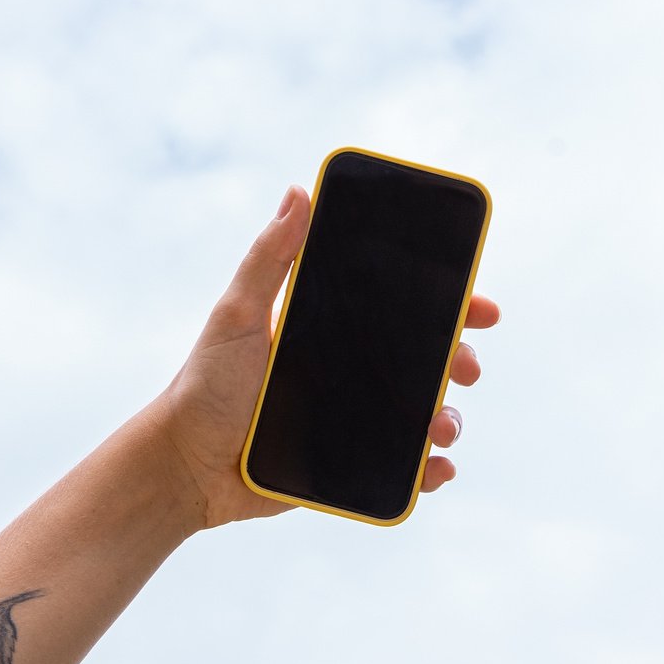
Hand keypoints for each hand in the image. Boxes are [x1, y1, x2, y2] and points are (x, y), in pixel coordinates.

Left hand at [156, 183, 500, 529]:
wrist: (184, 465)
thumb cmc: (203, 384)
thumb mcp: (236, 314)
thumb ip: (269, 258)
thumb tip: (299, 192)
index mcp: (330, 329)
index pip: (399, 308)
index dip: (446, 302)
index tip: (479, 304)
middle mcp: (348, 371)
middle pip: (424, 360)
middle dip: (459, 360)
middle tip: (467, 367)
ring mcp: (352, 418)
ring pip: (421, 413)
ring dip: (448, 417)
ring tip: (441, 425)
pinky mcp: (348, 466)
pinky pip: (402, 468)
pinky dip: (428, 470)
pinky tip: (435, 468)